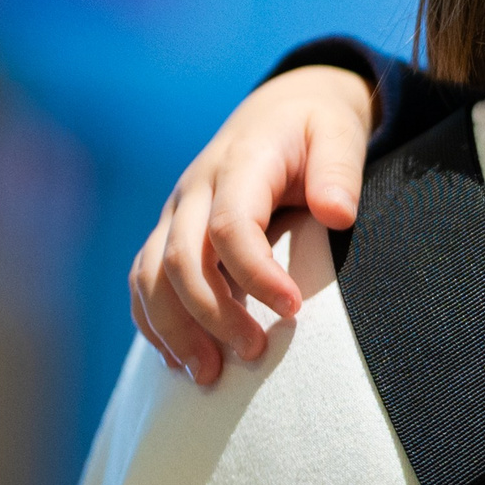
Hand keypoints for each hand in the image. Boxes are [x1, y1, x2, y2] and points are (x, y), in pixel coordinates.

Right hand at [128, 65, 375, 383]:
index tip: (294, 310)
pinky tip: (178, 359)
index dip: (257, 274)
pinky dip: (154, 322)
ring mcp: (176, 212)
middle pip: (182, 260)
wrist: (282, 109)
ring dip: (175, 330)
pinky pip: (145, 281)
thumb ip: (339, 170)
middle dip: (213, 315)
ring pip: (152, 276)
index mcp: (239, 163)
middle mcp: (195, 189)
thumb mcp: (339, 132)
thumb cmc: (316, 128)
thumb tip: (339, 213)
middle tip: (255, 354)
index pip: (231, 226)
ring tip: (208, 375)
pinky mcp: (170, 232)